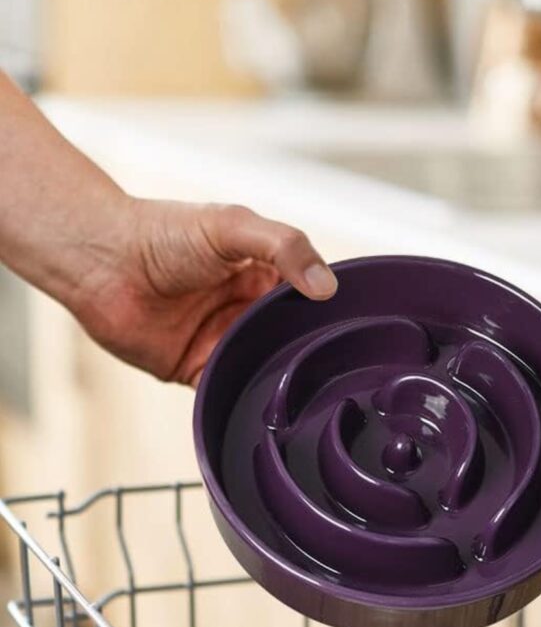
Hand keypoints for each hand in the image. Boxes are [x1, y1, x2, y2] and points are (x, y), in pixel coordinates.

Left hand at [63, 198, 337, 384]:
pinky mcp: (199, 370)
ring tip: (305, 387)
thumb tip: (326, 287)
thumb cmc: (160, 232)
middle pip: (295, 339)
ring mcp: (225, 342)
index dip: (331, 311)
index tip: (353, 325)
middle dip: (310, 350)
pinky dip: (247, 398)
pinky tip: (265, 400)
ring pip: (269, 369)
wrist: (100, 261)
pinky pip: (232, 391)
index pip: (312, 298)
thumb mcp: (234, 227)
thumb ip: (285, 247)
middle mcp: (248, 311)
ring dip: (282, 377)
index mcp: (264, 275)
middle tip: (335, 363)